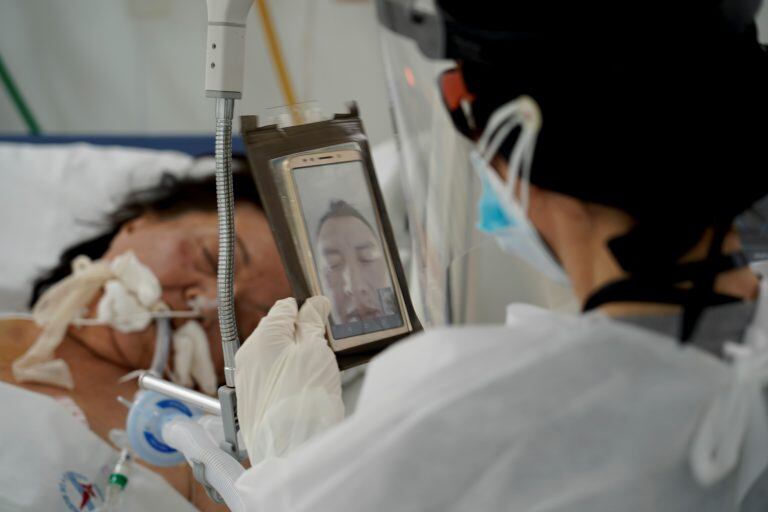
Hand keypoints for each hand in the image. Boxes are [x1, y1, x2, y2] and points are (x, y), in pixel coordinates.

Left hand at [235, 296, 343, 462]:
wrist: (293, 449)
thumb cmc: (304, 399)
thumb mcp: (316, 350)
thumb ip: (312, 322)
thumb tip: (313, 304)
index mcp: (261, 338)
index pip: (283, 308)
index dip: (306, 311)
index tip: (322, 318)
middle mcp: (248, 356)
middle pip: (276, 331)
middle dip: (299, 335)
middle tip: (322, 349)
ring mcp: (247, 379)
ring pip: (273, 354)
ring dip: (293, 356)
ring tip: (314, 374)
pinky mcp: (251, 399)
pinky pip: (269, 375)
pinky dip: (285, 376)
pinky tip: (302, 389)